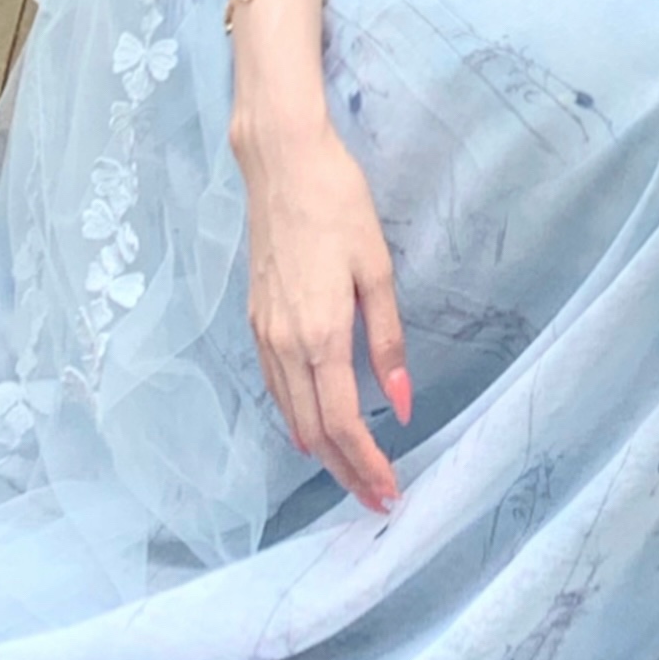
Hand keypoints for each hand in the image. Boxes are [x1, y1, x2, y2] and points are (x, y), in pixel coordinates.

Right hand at [236, 116, 411, 511]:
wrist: (281, 162)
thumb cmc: (338, 205)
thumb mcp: (376, 268)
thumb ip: (388, 340)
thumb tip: (404, 402)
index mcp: (320, 336)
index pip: (344, 423)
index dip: (366, 464)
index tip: (390, 492)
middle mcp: (285, 345)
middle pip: (313, 432)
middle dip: (345, 472)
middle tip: (376, 497)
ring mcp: (263, 333)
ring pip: (289, 414)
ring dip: (321, 451)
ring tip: (352, 471)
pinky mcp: (254, 319)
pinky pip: (274, 387)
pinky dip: (296, 417)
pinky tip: (313, 425)